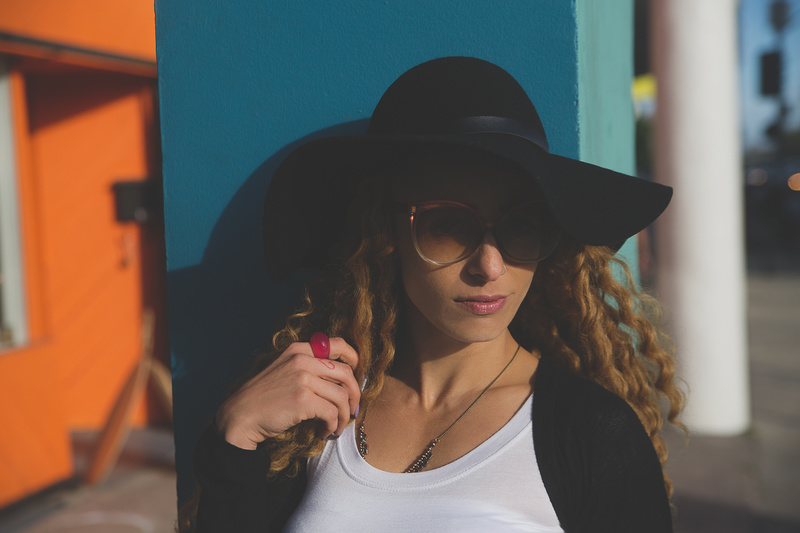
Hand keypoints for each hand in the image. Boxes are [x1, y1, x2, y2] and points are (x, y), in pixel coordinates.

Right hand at [215, 337, 359, 449]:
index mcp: (298, 349)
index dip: (354, 359)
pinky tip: (324, 432)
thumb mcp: (284, 370)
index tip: (356, 376)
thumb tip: (342, 377)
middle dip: (354, 394)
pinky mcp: (303, 399)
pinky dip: (332, 426)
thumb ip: (307, 366)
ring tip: (335, 427)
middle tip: (352, 410)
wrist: (240, 416)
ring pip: (342, 396)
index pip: (338, 344)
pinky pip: (332, 413)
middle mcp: (302, 359)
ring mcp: (302, 378)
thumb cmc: (264, 399)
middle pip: (346, 373)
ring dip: (344, 416)